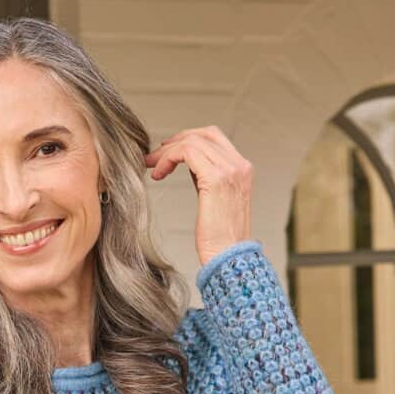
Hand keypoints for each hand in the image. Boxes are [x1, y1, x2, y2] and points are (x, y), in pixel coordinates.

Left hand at [144, 125, 252, 267]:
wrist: (229, 259)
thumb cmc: (219, 240)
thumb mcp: (216, 202)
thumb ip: (206, 178)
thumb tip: (188, 163)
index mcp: (242, 169)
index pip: (214, 137)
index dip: (187, 140)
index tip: (166, 154)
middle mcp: (239, 165)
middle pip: (203, 134)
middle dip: (175, 141)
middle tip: (154, 158)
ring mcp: (230, 170)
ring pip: (192, 141)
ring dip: (167, 151)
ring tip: (153, 168)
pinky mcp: (215, 178)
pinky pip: (187, 152)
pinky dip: (168, 158)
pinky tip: (159, 174)